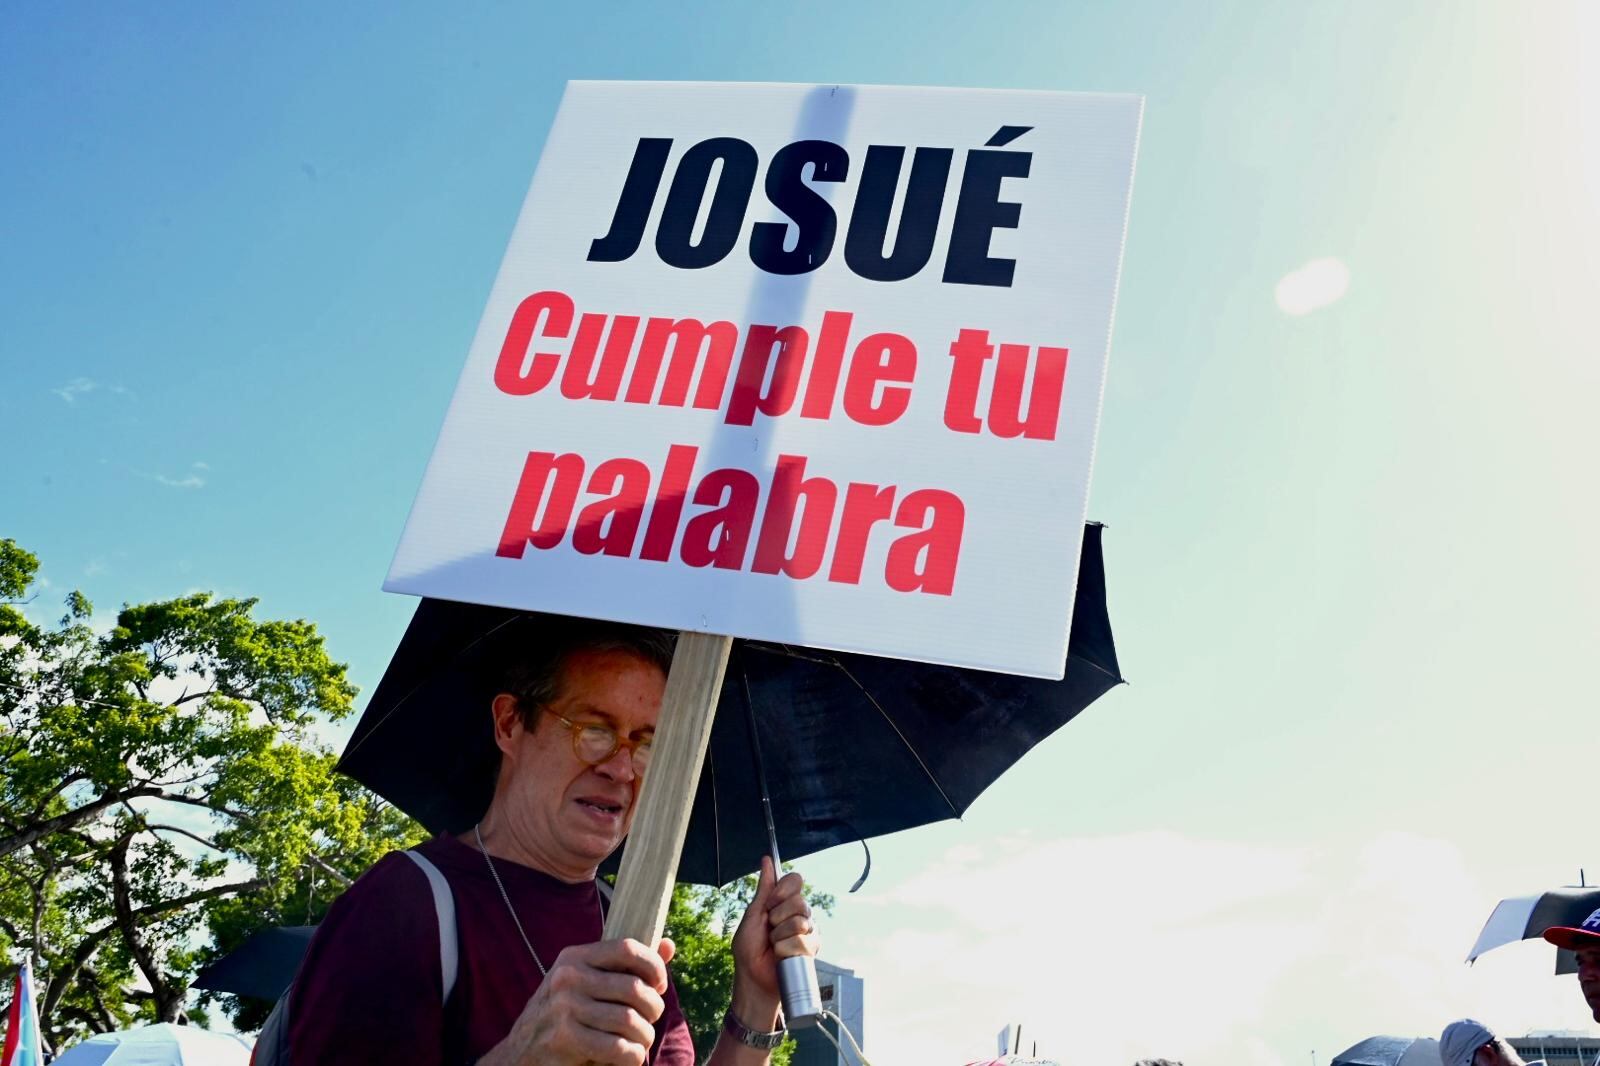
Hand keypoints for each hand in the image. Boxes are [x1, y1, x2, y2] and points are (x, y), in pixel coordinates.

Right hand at [481, 937, 676, 1065]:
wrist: (519, 1055)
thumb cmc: (563, 1016)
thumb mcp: (586, 983)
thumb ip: (626, 966)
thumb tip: (669, 945)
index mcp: (574, 957)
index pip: (627, 947)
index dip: (653, 966)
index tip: (658, 985)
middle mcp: (568, 978)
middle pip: (635, 988)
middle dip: (653, 1009)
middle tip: (649, 1020)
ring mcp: (564, 1008)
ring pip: (630, 1021)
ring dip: (644, 1037)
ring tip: (639, 1042)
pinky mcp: (565, 1040)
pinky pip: (619, 1048)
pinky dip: (632, 1057)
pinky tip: (628, 1057)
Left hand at [729, 857, 819, 1021]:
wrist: (753, 978)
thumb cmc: (749, 949)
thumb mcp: (753, 915)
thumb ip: (764, 889)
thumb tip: (766, 860)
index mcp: (783, 902)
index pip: (795, 880)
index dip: (783, 890)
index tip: (770, 904)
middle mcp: (798, 913)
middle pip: (800, 901)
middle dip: (778, 917)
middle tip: (769, 930)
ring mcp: (807, 931)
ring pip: (801, 922)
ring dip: (780, 936)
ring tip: (774, 946)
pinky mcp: (811, 949)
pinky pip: (804, 941)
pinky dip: (786, 949)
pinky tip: (781, 955)